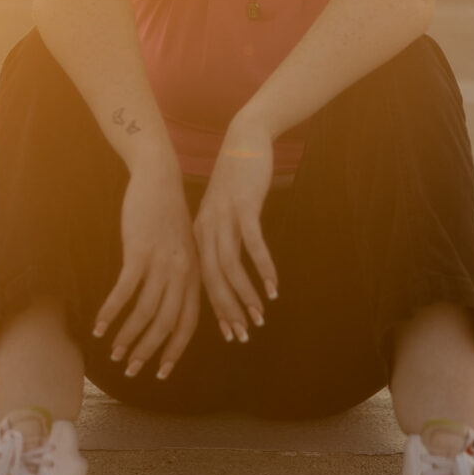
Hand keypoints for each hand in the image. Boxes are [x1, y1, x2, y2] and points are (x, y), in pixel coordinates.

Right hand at [93, 154, 199, 379]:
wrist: (159, 179)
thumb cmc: (168, 215)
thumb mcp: (184, 247)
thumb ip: (181, 276)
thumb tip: (170, 307)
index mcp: (194, 274)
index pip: (188, 323)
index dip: (175, 350)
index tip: (162, 372)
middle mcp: (182, 272)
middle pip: (166, 324)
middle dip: (148, 351)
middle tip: (130, 370)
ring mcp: (161, 263)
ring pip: (145, 312)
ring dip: (127, 337)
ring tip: (112, 353)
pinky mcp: (140, 252)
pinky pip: (124, 292)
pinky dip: (111, 313)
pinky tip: (99, 326)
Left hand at [192, 114, 278, 343]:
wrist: (244, 139)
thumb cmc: (237, 179)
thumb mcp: (223, 211)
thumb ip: (222, 237)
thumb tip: (228, 269)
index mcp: (199, 232)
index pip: (203, 279)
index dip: (216, 309)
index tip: (229, 333)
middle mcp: (206, 228)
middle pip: (212, 279)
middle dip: (227, 310)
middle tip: (243, 335)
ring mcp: (224, 217)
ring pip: (230, 266)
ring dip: (245, 294)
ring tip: (260, 315)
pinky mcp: (244, 206)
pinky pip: (253, 243)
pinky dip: (263, 267)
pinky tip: (274, 286)